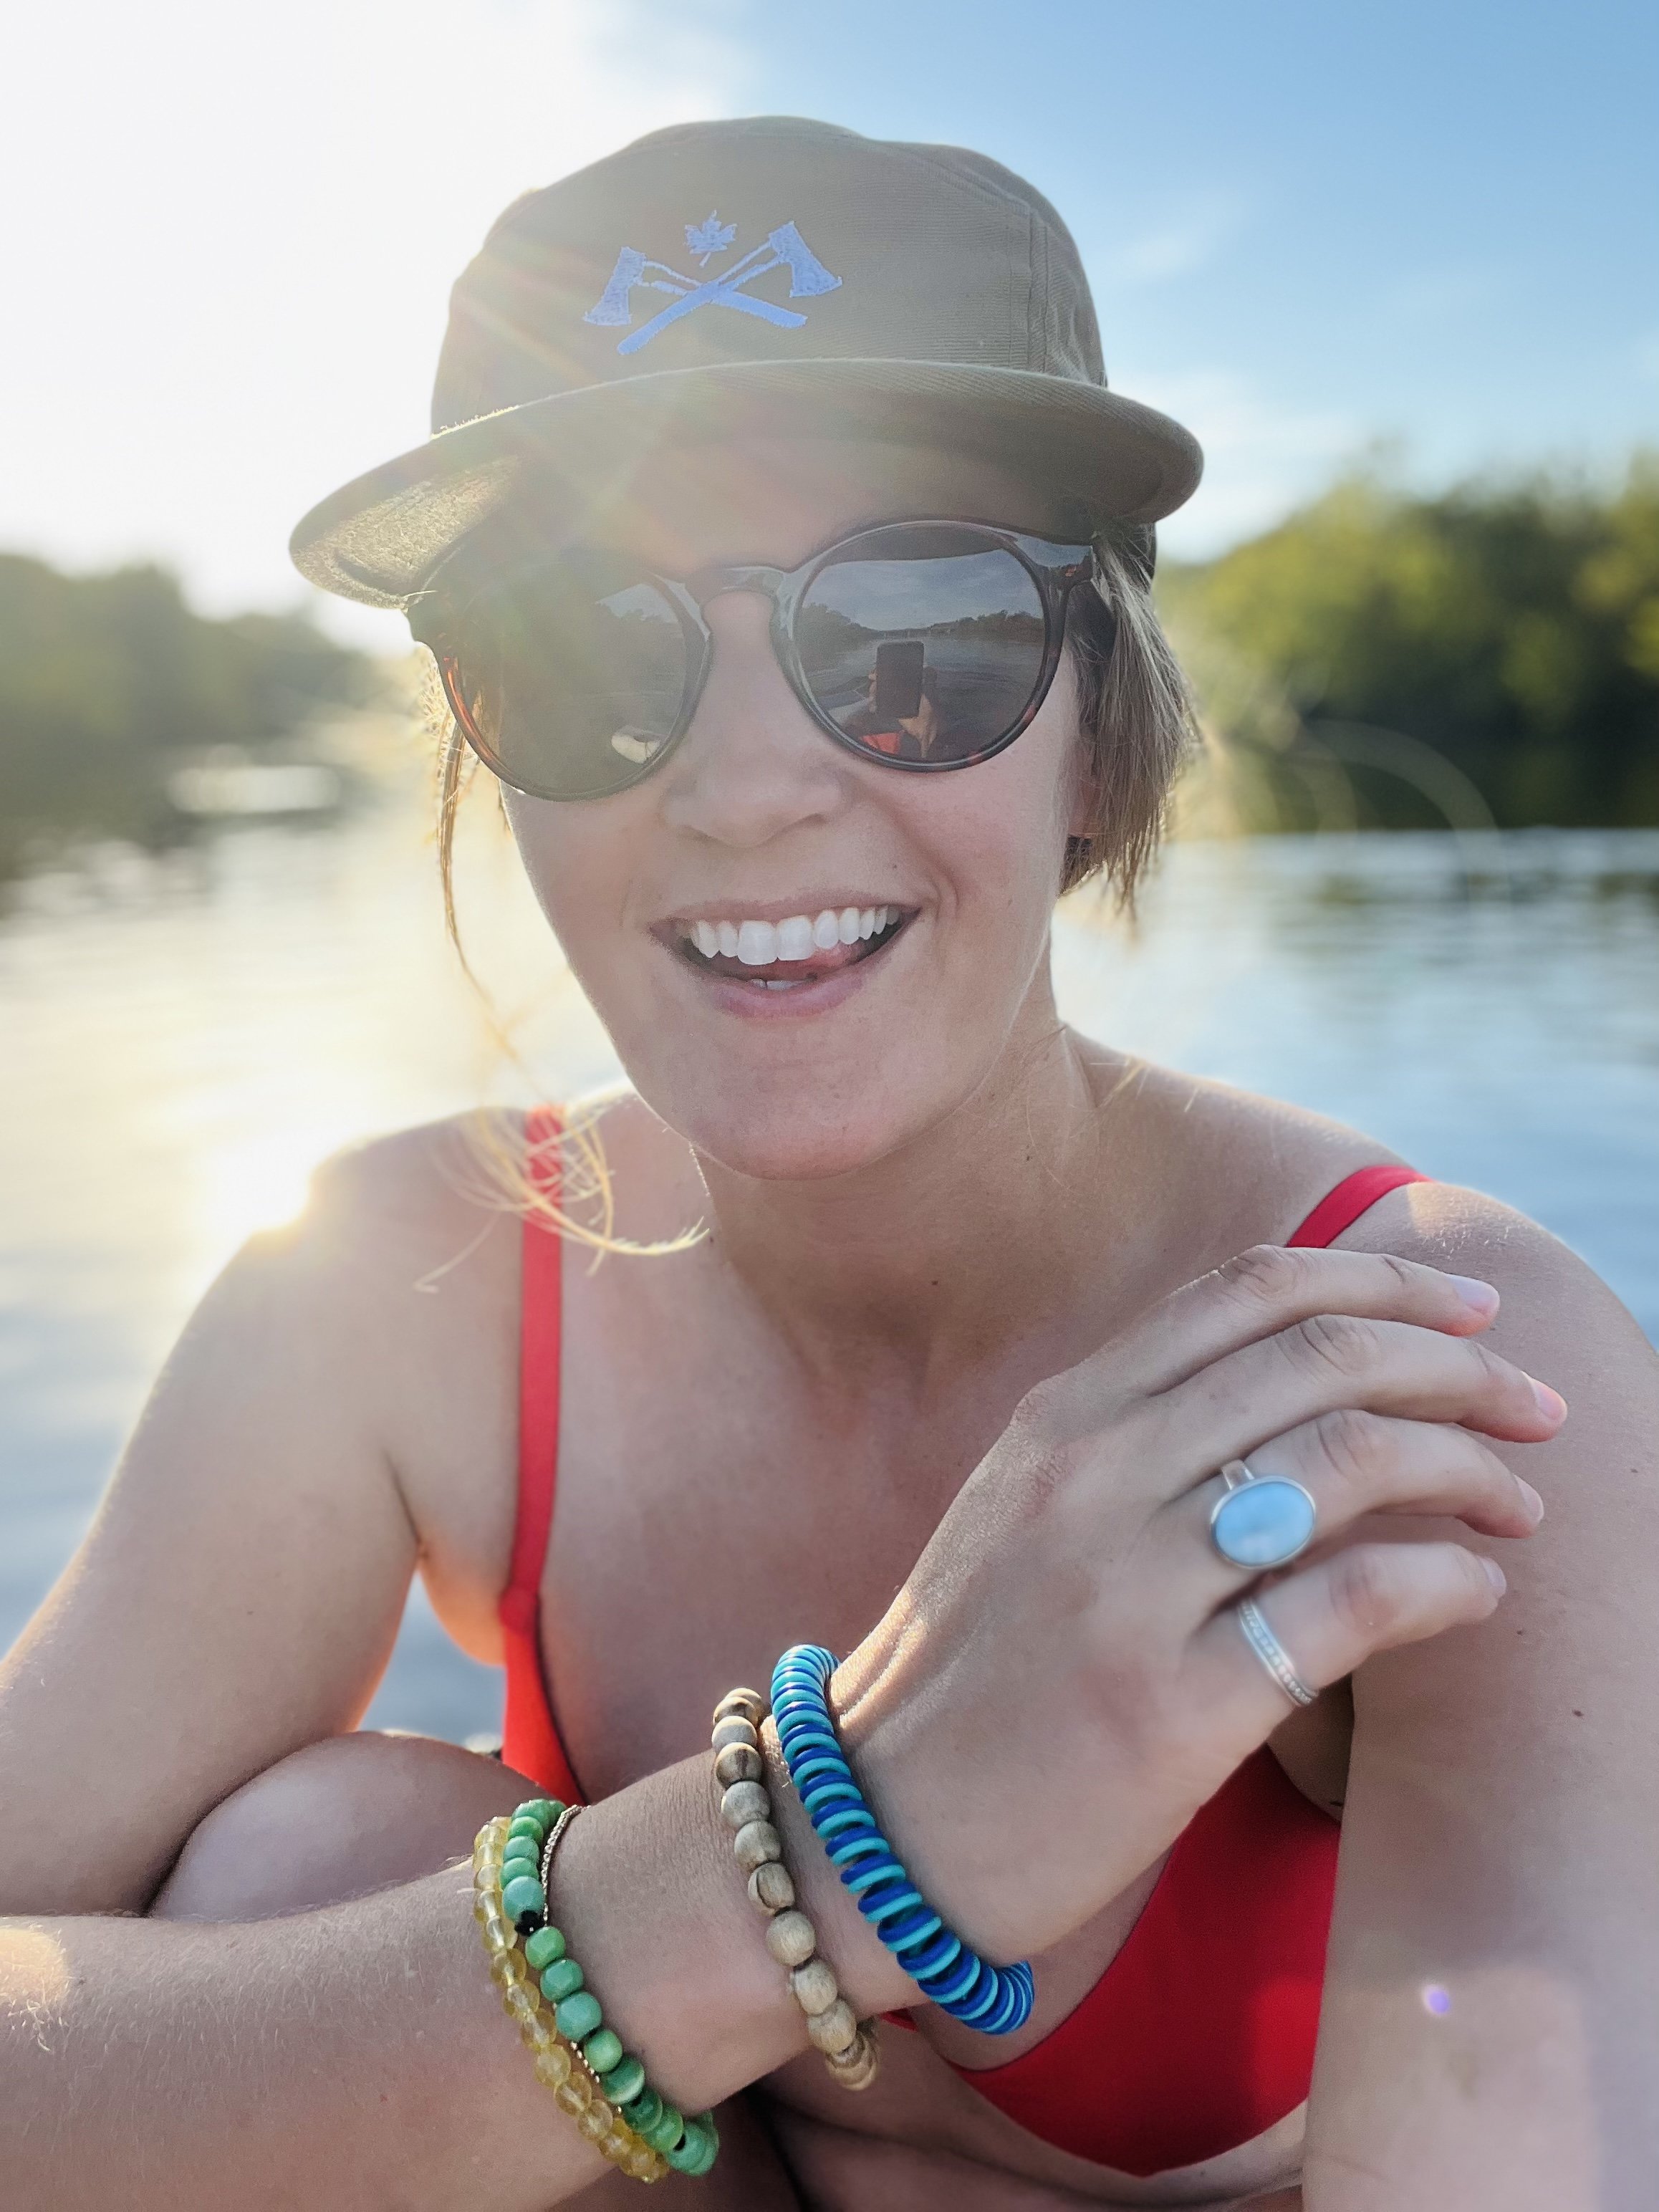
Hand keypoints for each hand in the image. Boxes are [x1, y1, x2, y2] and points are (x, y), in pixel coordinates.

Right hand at [831, 1246, 1561, 1964]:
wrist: (883, 1825)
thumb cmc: (978, 1671)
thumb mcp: (1029, 1511)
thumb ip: (1140, 1436)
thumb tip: (1308, 1385)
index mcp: (1063, 1417)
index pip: (1249, 1290)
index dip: (1384, 1282)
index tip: (1474, 1307)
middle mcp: (1092, 1477)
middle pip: (1320, 1358)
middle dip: (1460, 1367)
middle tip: (1534, 1407)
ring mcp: (1127, 1588)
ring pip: (1350, 1462)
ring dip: (1470, 1470)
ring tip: (1517, 1506)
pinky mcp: (1169, 1709)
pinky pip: (1352, 1604)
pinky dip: (1445, 1584)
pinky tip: (1474, 1595)